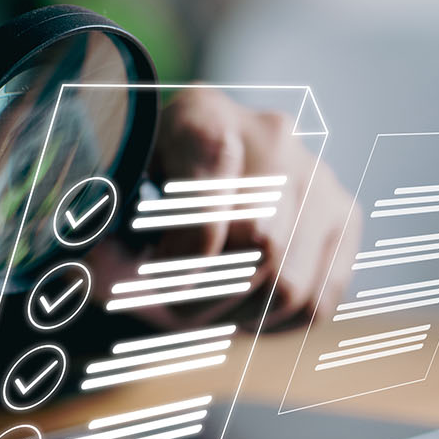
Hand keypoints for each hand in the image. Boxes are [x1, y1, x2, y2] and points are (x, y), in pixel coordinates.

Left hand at [89, 88, 355, 328]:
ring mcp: (318, 175)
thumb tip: (94, 267)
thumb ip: (100, 233)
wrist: (199, 169)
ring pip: (289, 284)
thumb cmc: (143, 189)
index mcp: (201, 115)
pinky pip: (317, 302)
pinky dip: (272, 323)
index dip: (180, 256)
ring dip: (237, 316)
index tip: (153, 276)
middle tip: (170, 305)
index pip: (209, 198)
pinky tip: (240, 308)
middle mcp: (272, 136)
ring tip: (203, 307)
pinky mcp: (344, 216)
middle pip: (255, 247)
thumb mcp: (109, 201)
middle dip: (204, 297)